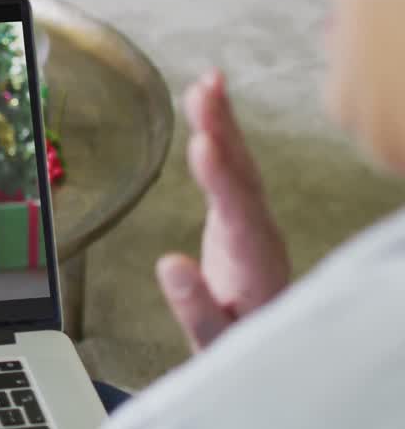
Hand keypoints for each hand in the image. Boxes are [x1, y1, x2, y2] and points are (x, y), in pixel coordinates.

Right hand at [157, 70, 288, 351]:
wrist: (254, 345)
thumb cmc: (230, 343)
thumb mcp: (209, 339)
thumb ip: (194, 305)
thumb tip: (169, 264)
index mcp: (253, 264)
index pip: (238, 214)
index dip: (221, 179)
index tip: (202, 145)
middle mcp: (259, 234)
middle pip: (243, 176)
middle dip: (223, 133)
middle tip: (204, 92)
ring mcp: (253, 221)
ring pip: (240, 166)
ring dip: (223, 124)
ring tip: (205, 84)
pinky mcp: (241, 213)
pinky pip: (234, 168)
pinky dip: (222, 135)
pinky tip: (211, 106)